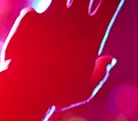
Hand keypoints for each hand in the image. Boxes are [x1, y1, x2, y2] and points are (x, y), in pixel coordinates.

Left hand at [0, 0, 122, 110]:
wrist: (26, 89)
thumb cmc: (59, 94)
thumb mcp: (87, 89)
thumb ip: (101, 72)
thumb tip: (111, 59)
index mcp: (94, 35)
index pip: (110, 2)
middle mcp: (75, 19)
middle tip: (81, 1)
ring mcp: (51, 15)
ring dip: (58, 3)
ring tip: (54, 28)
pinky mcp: (29, 17)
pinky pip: (31, 14)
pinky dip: (32, 24)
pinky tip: (27, 43)